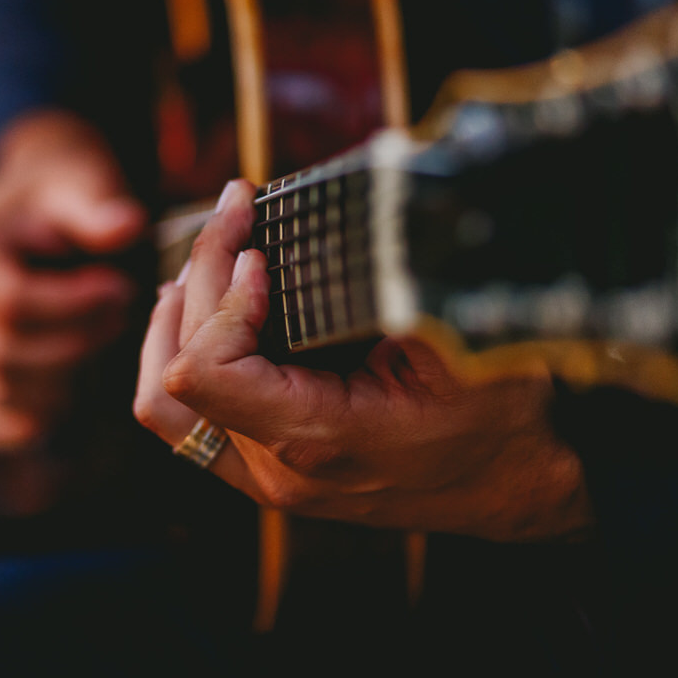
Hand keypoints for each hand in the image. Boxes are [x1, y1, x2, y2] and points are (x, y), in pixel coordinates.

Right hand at [0, 110, 146, 452]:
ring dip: (66, 376)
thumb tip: (127, 225)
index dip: (72, 305)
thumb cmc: (64, 193)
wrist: (41, 208)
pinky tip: (75, 394)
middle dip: (76, 341)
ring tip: (106, 333)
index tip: (120, 287)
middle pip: (5, 353)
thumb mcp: (81, 183)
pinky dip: (34, 420)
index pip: (10, 303)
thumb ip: (98, 206)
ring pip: (3, 391)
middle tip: (123, 312)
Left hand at [134, 180, 593, 541]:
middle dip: (204, 273)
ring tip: (209, 257)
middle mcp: (277, 466)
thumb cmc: (500, 418)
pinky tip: (211, 307)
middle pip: (181, 367)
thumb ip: (407, 279)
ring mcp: (265, 474)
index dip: (224, 297)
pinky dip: (186, 355)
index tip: (265, 253)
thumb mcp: (467, 341)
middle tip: (239, 208)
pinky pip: (188, 421)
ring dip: (176, 322)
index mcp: (318, 438)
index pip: (207, 369)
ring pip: (165, 405)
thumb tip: (370, 190)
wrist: (512, 487)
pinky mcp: (267, 467)